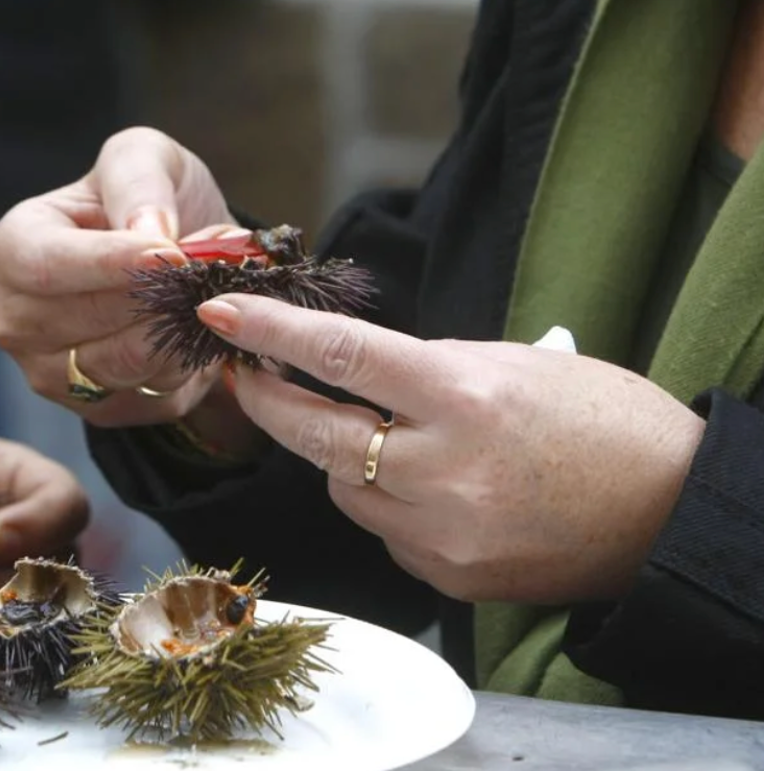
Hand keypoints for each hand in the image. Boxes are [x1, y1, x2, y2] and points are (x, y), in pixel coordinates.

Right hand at [0, 127, 238, 427]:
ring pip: (124, 364)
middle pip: (88, 320)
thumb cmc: (148, 200)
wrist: (179, 259)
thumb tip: (147, 233)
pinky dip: (189, 363)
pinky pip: (152, 397)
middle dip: (160, 295)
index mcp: (13, 247)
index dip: (110, 262)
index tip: (170, 252)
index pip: (46, 265)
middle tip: (213, 266)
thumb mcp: (144, 157)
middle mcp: (15, 320)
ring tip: (209, 291)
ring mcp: (49, 373)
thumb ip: (139, 180)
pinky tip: (199, 328)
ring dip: (181, 328)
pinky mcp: (96, 409)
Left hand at [196, 293, 705, 603]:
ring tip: (395, 441)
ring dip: (345, 460)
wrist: (670, 512)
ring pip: (346, 490)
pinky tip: (438, 492)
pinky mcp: (448, 578)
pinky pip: (386, 532)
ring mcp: (443, 535)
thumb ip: (428, 369)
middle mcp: (444, 471)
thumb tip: (354, 372)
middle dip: (267, 403)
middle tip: (242, 376)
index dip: (271, 331)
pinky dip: (391, 505)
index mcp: (464, 397)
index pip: (341, 356)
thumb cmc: (603, 421)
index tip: (222, 314)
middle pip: (317, 436)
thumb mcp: (517, 363)